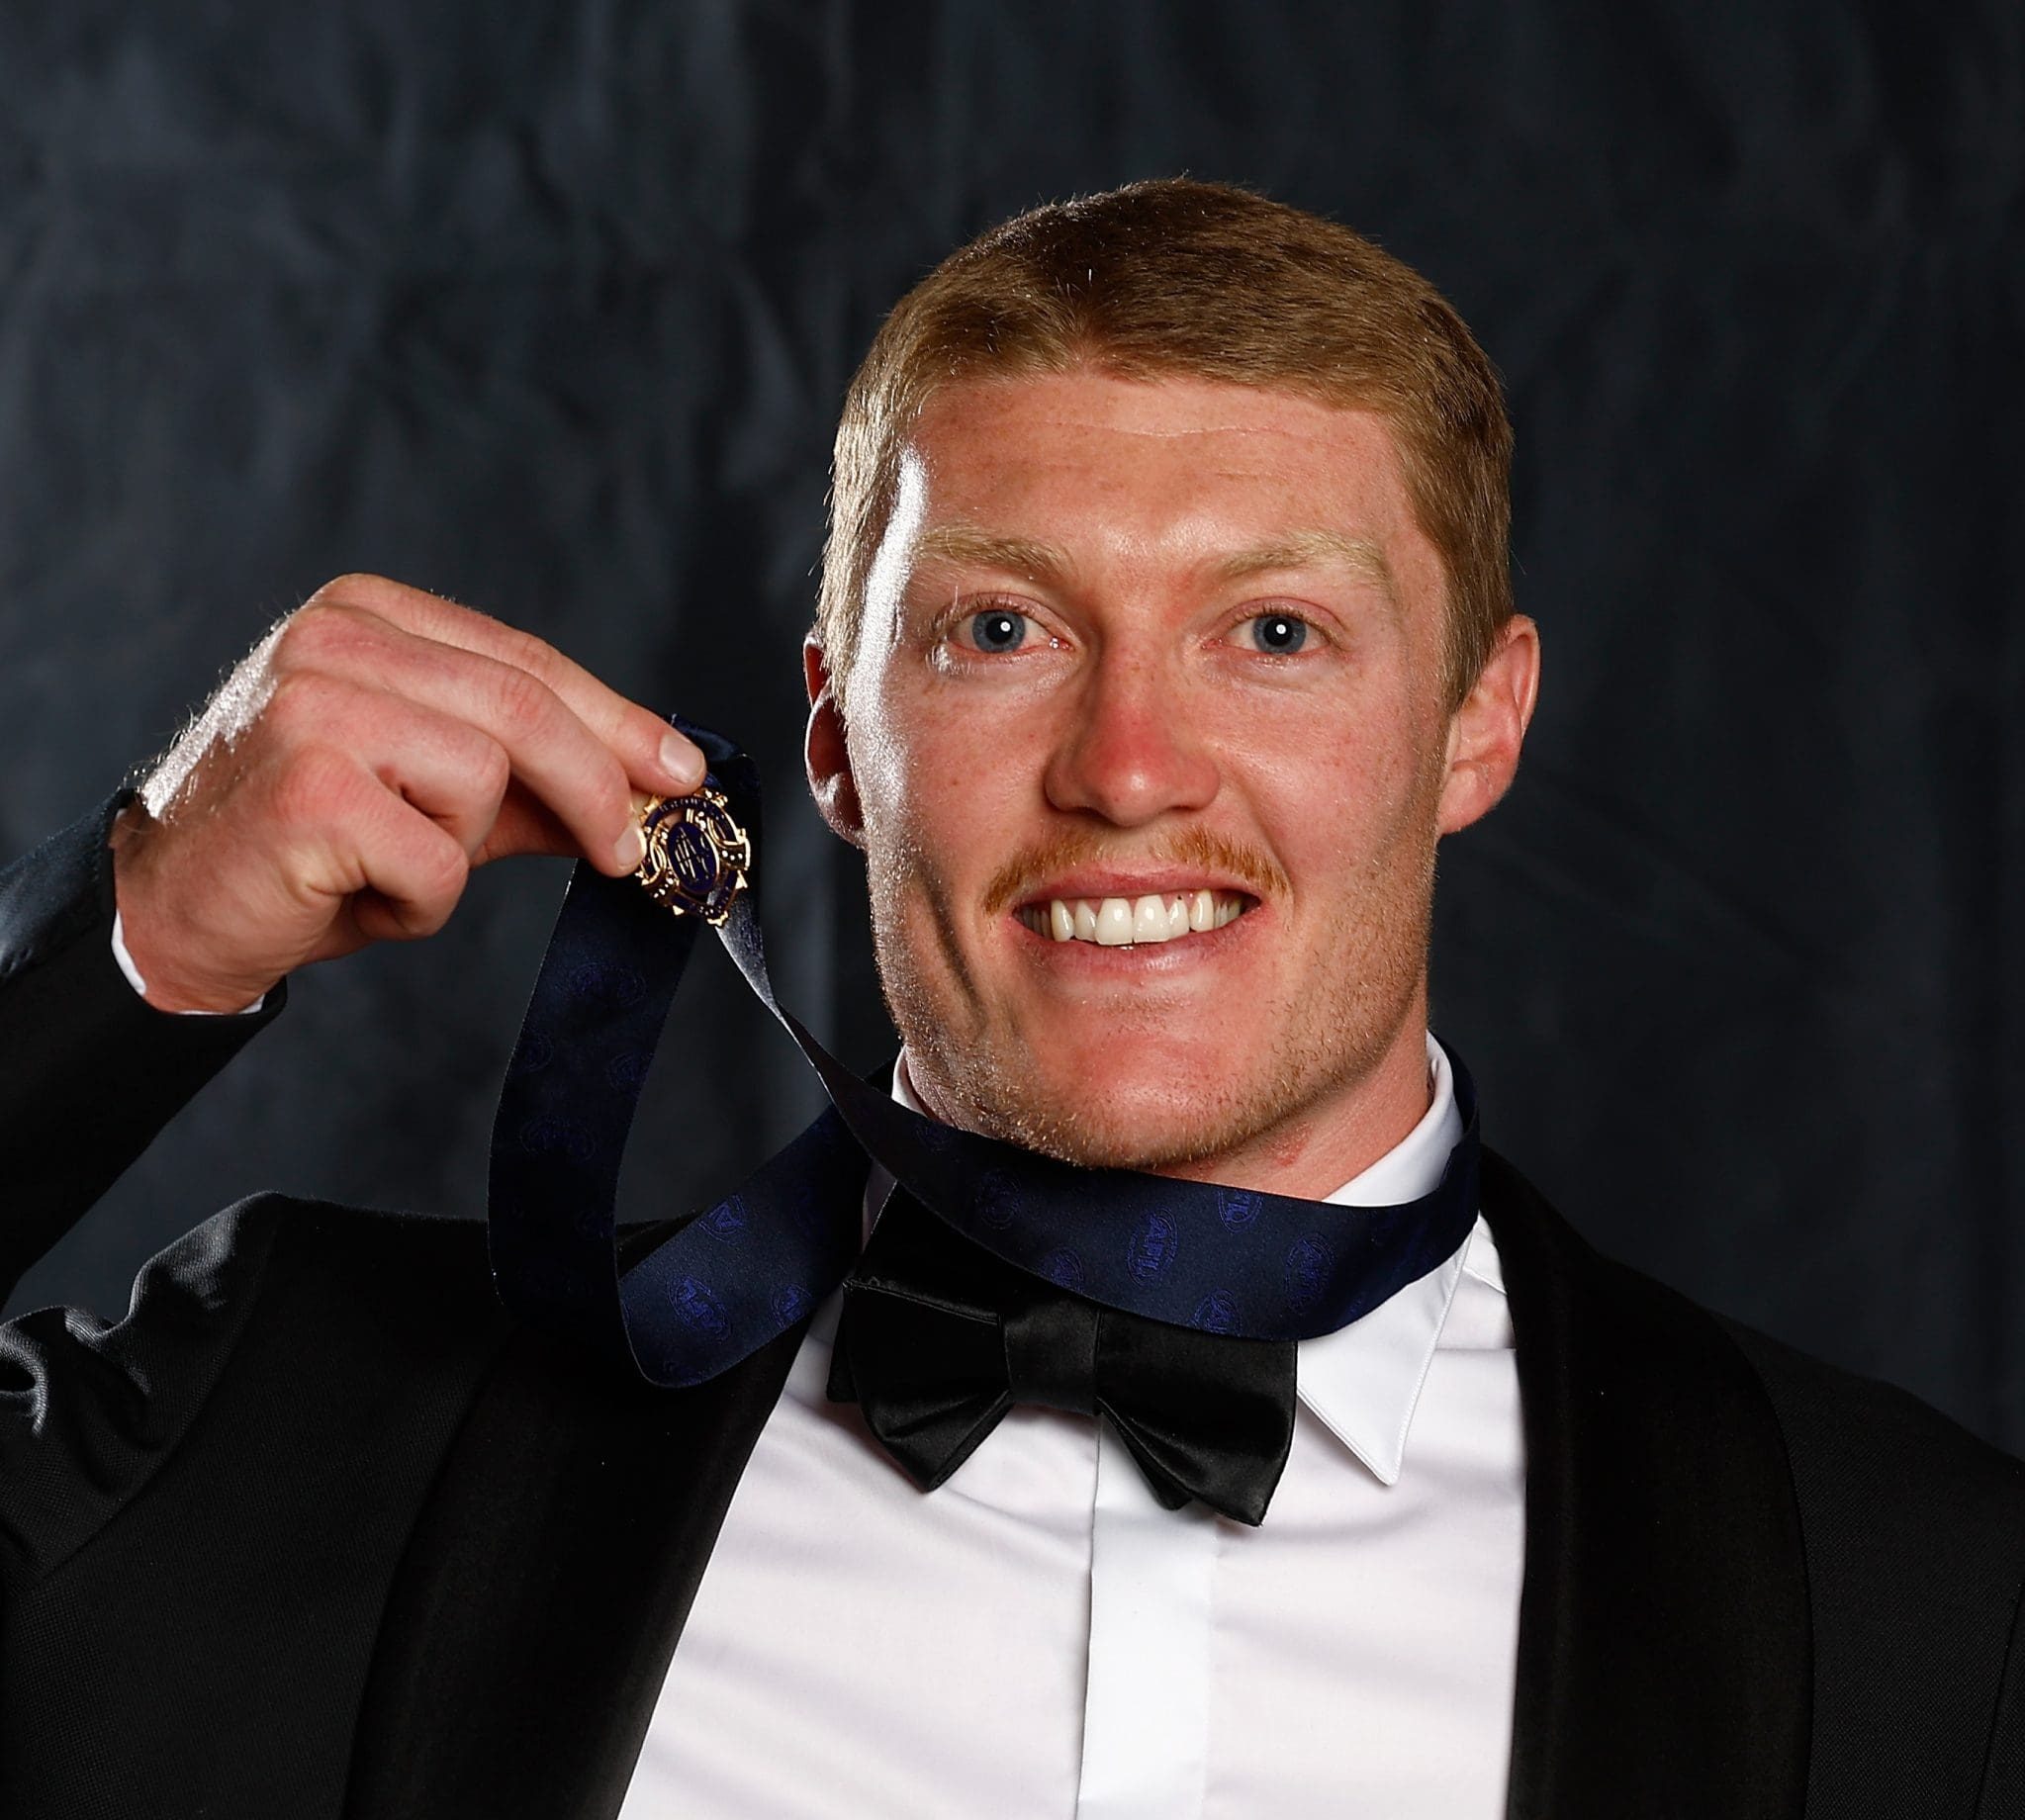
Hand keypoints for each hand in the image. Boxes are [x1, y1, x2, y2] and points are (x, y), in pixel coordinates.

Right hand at [110, 574, 704, 1011]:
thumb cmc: (309, 851)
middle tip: (629, 853)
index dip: (616, 720)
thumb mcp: (436, 802)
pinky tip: (354, 894)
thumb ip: (531, 783)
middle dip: (597, 789)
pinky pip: (441, 857)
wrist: (174, 913)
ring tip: (391, 870)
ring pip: (487, 779)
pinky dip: (420, 901)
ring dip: (460, 855)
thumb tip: (650, 790)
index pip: (523, 658)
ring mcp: (315, 703)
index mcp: (364, 613)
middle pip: (524, 707)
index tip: (681, 772)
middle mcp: (333, 638)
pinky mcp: (311, 784)